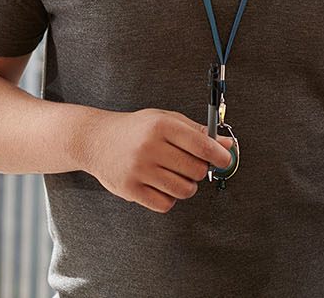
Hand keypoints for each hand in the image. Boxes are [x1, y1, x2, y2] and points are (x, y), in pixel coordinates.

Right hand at [82, 109, 234, 213]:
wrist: (96, 139)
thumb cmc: (136, 129)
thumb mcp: (165, 119)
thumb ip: (197, 132)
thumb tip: (227, 145)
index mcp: (162, 125)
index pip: (202, 145)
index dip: (219, 156)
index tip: (224, 160)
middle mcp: (150, 146)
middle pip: (196, 170)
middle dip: (199, 171)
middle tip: (191, 166)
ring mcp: (139, 169)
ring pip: (183, 190)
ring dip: (186, 187)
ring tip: (175, 176)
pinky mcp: (130, 189)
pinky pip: (165, 204)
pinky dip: (168, 198)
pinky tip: (161, 185)